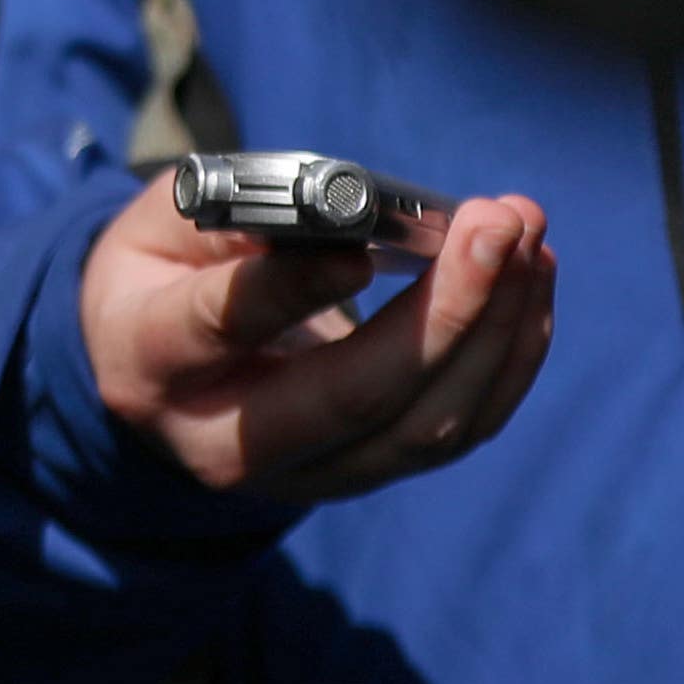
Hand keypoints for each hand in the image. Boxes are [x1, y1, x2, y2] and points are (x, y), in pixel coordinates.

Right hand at [82, 171, 555, 498]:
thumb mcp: (162, 226)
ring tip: (531, 238)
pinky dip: (510, 354)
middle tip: (498, 223)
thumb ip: (237, 211)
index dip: (296, 289)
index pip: (224, 327)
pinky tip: (529, 283)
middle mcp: (225, 442)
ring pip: (427, 426)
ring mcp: (305, 473)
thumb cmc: (162, 272)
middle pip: (356, 398)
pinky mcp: (365, 473)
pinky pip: (460, 429)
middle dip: (446, 310)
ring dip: (498, 328)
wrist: (152, 372)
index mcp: (152, 362)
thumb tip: (348, 210)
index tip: (364, 247)